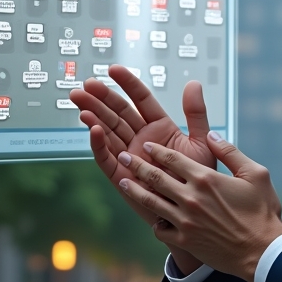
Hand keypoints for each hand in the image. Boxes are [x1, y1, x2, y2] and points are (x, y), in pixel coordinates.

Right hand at [69, 67, 211, 271]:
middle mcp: (141, 138)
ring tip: (80, 100)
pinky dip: (99, 143)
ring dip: (93, 116)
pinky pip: (107, 157)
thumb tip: (193, 83)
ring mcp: (129, 155)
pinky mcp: (121, 175)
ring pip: (108, 131)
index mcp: (160, 127)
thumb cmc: (199, 178)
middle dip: (102, 97)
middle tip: (86, 84)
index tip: (113, 69)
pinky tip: (92, 128)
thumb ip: (196, 114)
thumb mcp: (201, 142)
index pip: (140, 100)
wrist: (195, 212)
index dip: (127, 84)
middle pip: (118, 113)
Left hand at [116, 135, 281, 281]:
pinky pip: (160, 229)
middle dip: (136, 165)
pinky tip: (155, 218)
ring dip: (134, 190)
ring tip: (123, 182)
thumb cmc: (263, 212)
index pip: (172, 159)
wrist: (262, 252)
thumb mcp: (255, 174)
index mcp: (205, 178)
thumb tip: (212, 134)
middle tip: (124, 157)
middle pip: (155, 177)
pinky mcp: (184, 240)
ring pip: (151, 202)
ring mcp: (184, 221)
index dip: (157, 150)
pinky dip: (156, 222)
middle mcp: (190, 198)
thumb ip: (230, 152)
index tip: (146, 146)